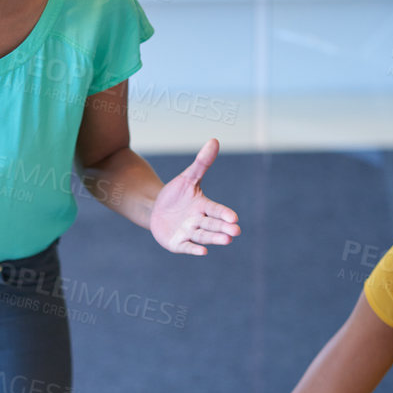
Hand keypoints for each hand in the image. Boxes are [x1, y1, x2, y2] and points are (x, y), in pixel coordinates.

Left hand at [149, 139, 237, 255]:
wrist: (157, 209)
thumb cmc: (176, 194)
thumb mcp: (187, 178)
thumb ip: (202, 163)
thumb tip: (214, 141)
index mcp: (204, 206)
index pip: (216, 210)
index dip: (224, 213)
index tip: (234, 217)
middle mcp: (199, 221)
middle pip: (213, 225)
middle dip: (223, 228)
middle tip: (235, 231)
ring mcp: (189, 233)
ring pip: (204, 236)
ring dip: (215, 238)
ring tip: (226, 240)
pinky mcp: (178, 243)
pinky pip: (188, 247)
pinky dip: (195, 249)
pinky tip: (203, 252)